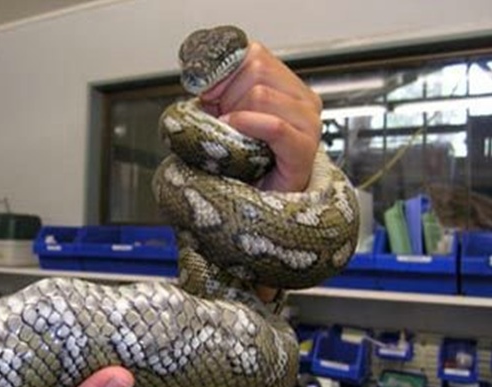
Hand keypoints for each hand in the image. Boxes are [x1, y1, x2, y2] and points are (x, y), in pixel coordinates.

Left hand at [201, 41, 322, 193]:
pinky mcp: (304, 149)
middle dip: (229, 96)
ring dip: (236, 116)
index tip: (212, 97)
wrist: (259, 206)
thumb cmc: (245, 164)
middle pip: (256, 70)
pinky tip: (235, 135)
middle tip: (226, 124)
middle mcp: (304, 99)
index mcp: (288, 85)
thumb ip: (218, 91)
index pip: (254, 54)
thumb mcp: (225, 117)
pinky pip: (274, 126)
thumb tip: (203, 75)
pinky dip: (248, 126)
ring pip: (261, 94)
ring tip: (235, 138)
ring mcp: (309, 124)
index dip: (224, 73)